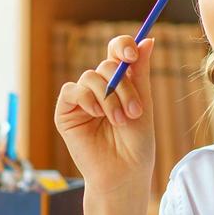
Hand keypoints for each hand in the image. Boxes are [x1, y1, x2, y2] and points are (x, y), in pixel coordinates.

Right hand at [54, 35, 155, 197]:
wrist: (124, 174)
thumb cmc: (136, 145)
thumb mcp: (143, 105)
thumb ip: (140, 73)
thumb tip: (147, 40)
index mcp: (119, 83)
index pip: (116, 52)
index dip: (123, 46)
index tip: (132, 54)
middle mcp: (99, 88)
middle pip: (106, 66)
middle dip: (122, 87)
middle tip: (134, 111)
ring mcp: (82, 100)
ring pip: (90, 78)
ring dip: (109, 98)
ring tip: (119, 121)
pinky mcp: (66, 113)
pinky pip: (72, 91)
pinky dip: (87, 99)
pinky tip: (97, 114)